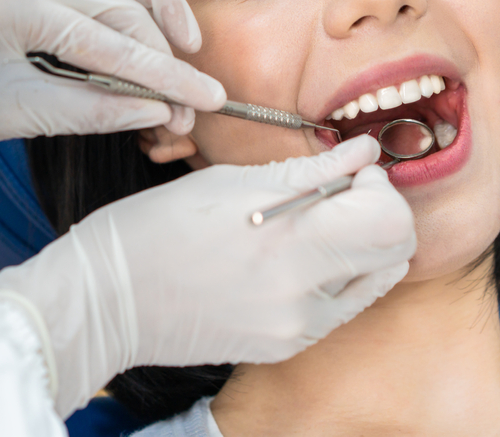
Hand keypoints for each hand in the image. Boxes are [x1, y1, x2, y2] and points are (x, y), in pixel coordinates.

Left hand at [0, 0, 223, 147]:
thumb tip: (147, 112)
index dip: (167, 77)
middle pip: (123, 9)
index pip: (117, 43)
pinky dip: (116, 18)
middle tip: (189, 102)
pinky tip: (140, 32)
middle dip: (162, 57)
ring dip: (150, 21)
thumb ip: (89, 108)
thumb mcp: (12, 112)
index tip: (206, 99)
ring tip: (185, 49)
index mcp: (24, 2)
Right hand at [0, 134, 416, 415]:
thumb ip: (309, 171)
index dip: (379, 186)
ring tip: (314, 224)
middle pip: (395, 254)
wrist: (105, 303)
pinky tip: (293, 256)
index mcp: (288, 244)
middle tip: (341, 192)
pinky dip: (333, 275)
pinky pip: (338, 307)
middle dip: (380, 213)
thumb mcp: (228, 184)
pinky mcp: (284, 346)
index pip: (390, 221)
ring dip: (360, 246)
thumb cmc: (153, 231)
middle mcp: (303, 296)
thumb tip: (363, 152)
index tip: (351, 171)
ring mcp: (296, 329)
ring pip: (372, 283)